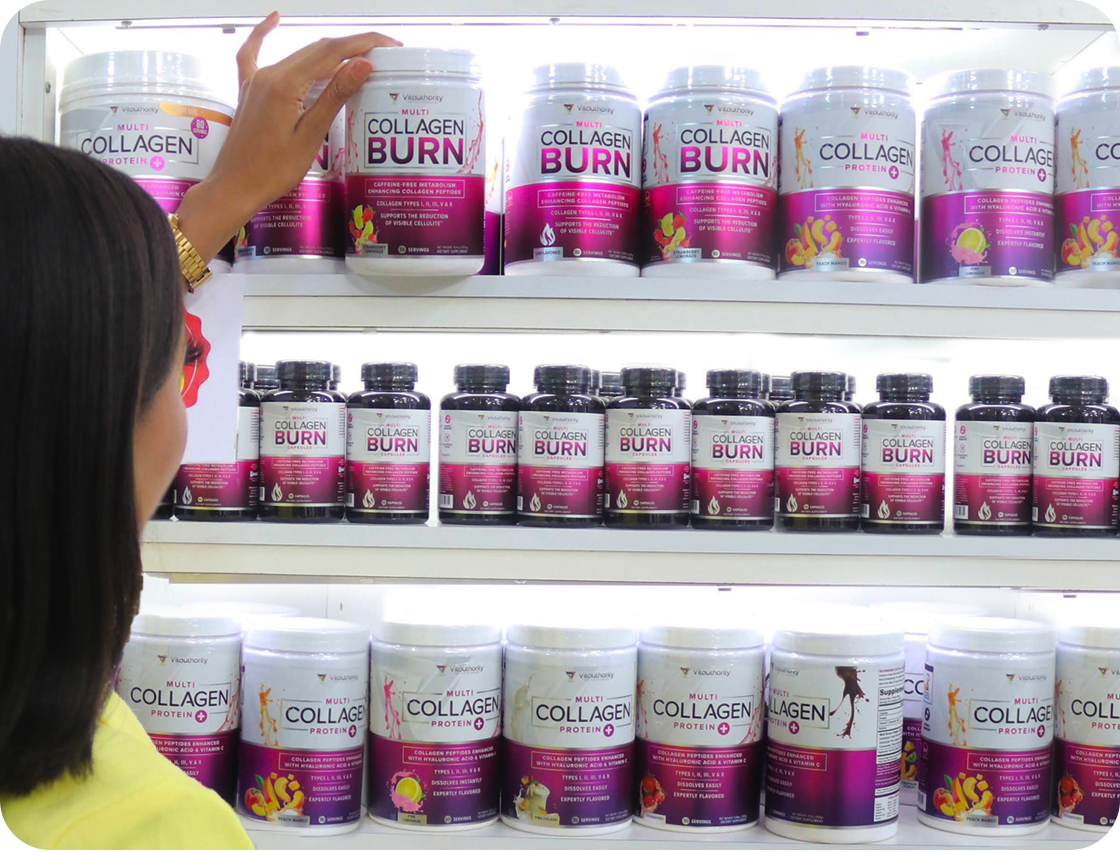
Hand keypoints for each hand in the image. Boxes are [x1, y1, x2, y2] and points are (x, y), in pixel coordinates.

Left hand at [175, 13, 399, 266]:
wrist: (235, 187)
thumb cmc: (273, 171)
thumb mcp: (311, 135)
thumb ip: (334, 96)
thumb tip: (361, 64)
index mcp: (286, 84)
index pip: (332, 53)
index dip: (364, 44)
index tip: (390, 45)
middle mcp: (270, 74)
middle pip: (318, 49)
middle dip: (353, 46)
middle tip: (384, 52)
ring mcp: (257, 80)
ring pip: (298, 54)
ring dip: (329, 50)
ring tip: (358, 52)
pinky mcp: (249, 91)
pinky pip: (254, 53)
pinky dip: (264, 34)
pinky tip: (274, 20)